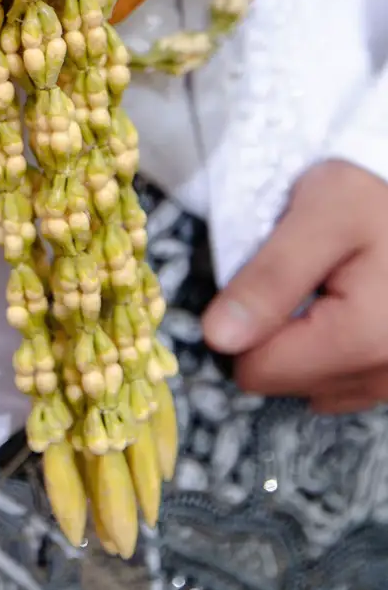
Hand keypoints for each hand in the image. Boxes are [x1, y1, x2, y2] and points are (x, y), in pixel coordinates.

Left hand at [203, 160, 387, 411]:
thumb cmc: (369, 201)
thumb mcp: (319, 214)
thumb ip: (269, 276)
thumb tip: (218, 338)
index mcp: (363, 339)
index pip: (258, 370)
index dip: (244, 321)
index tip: (265, 276)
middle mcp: (383, 376)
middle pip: (281, 382)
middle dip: (275, 331)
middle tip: (300, 279)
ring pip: (308, 388)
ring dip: (302, 343)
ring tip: (324, 290)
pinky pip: (336, 385)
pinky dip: (327, 351)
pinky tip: (341, 310)